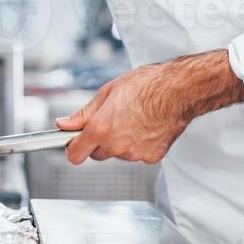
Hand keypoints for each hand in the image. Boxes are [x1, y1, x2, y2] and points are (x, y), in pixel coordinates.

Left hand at [56, 49, 243, 164]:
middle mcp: (117, 146)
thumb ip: (83, 114)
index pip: (75, 155)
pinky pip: (137, 154)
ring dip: (119, 142)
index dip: (73, 148)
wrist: (178, 91)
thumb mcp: (106, 93)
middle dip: (98, 141)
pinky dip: (138, 144)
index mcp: (101, 130)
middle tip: (109, 121)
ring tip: (132, 119)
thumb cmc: (146, 86)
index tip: (74, 142)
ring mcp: (135, 154)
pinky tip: (145, 127)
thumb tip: (65, 124)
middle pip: (97, 154)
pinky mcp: (152, 157)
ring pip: (118, 153)